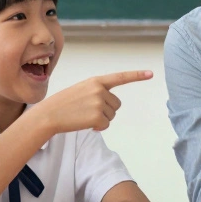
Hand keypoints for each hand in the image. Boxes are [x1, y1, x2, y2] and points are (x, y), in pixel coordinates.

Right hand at [34, 70, 152, 133]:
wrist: (49, 114)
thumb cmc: (64, 104)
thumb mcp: (82, 90)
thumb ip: (98, 92)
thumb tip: (112, 105)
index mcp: (96, 81)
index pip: (120, 77)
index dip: (136, 76)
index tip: (151, 74)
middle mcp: (100, 90)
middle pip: (116, 104)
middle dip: (106, 110)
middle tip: (87, 111)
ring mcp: (99, 102)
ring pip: (112, 115)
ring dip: (101, 119)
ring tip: (83, 116)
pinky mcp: (97, 116)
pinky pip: (106, 125)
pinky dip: (98, 128)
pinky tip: (85, 124)